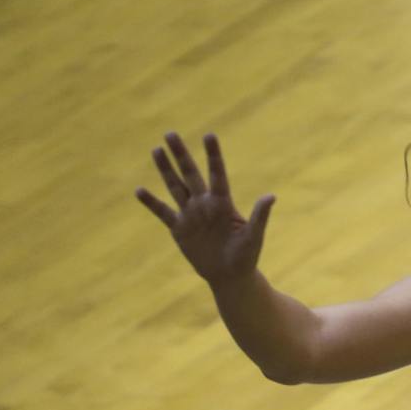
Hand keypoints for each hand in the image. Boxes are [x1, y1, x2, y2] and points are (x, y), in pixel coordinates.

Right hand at [136, 132, 275, 284]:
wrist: (230, 276)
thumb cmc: (246, 256)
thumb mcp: (254, 236)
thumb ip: (259, 215)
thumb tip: (271, 196)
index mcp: (223, 203)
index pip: (217, 174)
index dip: (213, 155)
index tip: (209, 135)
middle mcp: (204, 204)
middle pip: (190, 174)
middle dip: (181, 155)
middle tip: (170, 133)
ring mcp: (190, 215)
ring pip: (174, 187)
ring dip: (165, 169)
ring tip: (156, 150)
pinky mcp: (179, 228)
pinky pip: (162, 212)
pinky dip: (151, 202)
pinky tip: (139, 190)